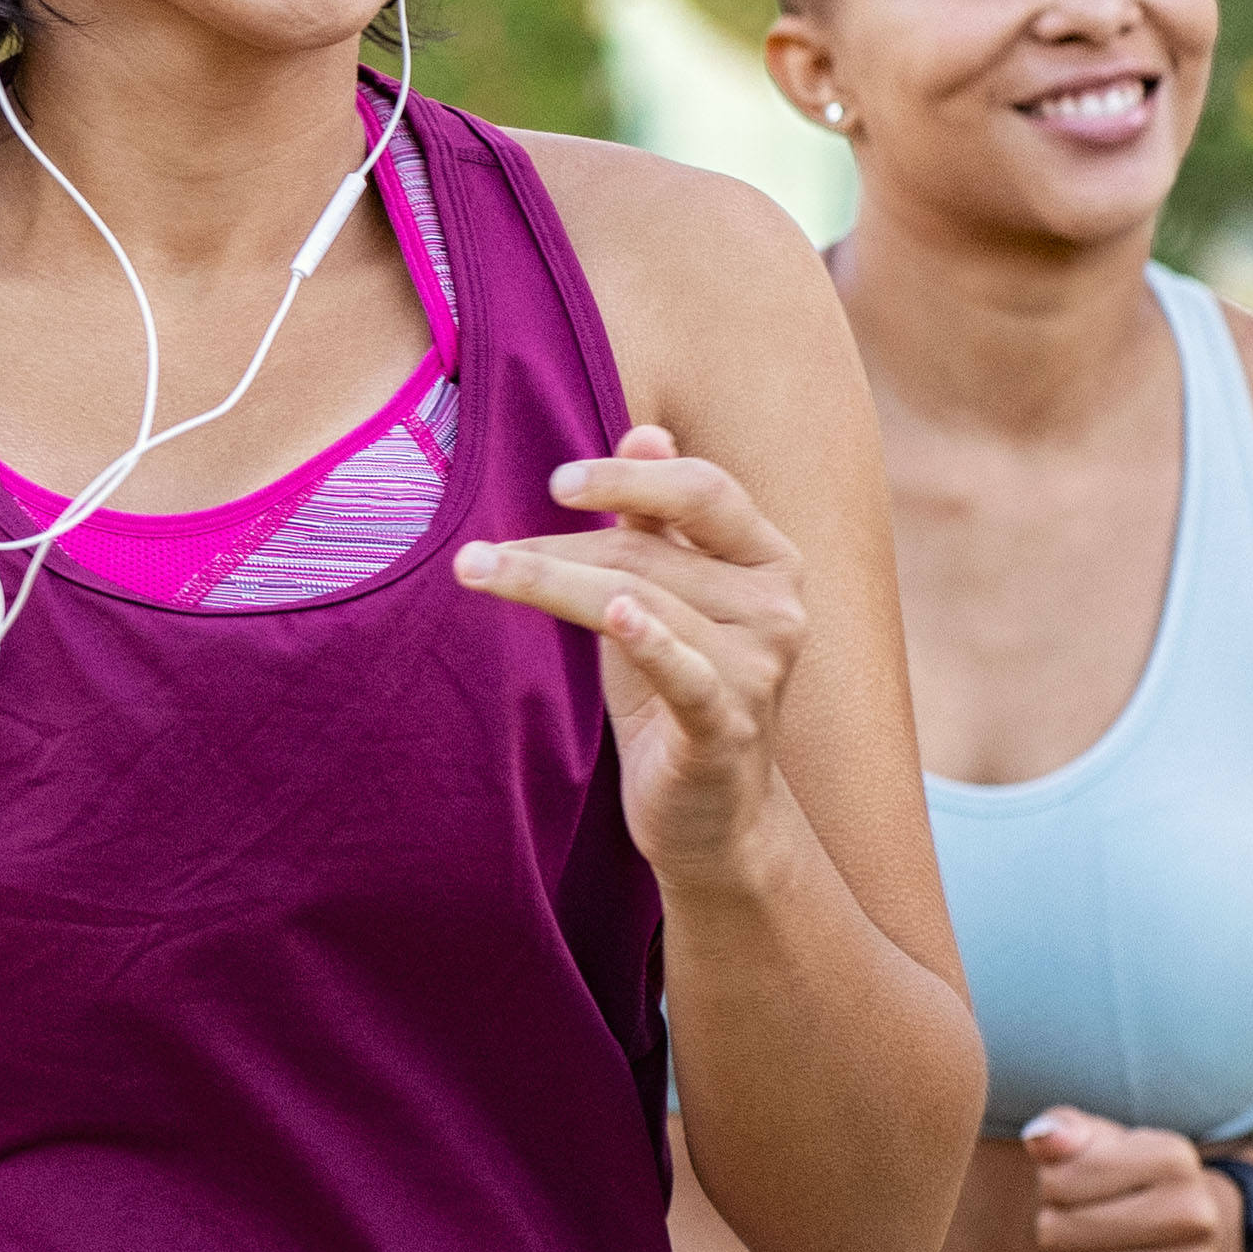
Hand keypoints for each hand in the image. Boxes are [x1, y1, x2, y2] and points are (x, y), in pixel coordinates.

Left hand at [454, 427, 812, 890]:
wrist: (712, 816)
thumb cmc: (676, 691)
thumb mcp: (665, 598)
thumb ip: (657, 523)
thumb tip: (644, 434)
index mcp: (769, 559)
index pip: (702, 492)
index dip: (628, 481)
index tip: (555, 482)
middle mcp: (778, 606)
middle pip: (650, 553)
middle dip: (556, 548)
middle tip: (474, 554)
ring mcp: (759, 668)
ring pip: (641, 601)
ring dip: (549, 584)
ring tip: (477, 571)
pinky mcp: (727, 725)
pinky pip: (686, 672)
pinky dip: (651, 641)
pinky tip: (617, 615)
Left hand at [1021, 1107, 1245, 1251]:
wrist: (1191, 1241)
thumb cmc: (1126, 1184)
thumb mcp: (1100, 1144)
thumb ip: (1064, 1131)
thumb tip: (1041, 1138)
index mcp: (1175, 1159)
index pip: (1062, 1179)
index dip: (1051, 1185)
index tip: (1068, 1187)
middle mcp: (1196, 1216)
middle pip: (1064, 1229)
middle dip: (1052, 1227)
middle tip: (1070, 1225)